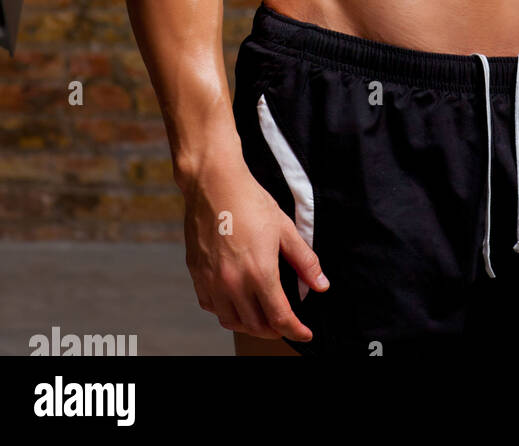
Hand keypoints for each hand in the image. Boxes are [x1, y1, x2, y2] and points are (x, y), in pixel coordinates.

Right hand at [182, 157, 327, 341]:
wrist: (213, 184)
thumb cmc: (250, 202)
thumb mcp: (285, 229)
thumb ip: (304, 261)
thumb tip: (321, 285)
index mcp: (259, 273)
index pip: (279, 318)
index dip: (295, 330)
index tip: (304, 334)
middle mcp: (233, 284)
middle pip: (256, 325)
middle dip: (275, 330)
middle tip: (286, 324)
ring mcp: (212, 281)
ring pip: (231, 321)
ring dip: (250, 324)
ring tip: (263, 317)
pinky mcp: (197, 275)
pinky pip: (211, 307)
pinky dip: (226, 312)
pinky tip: (236, 302)